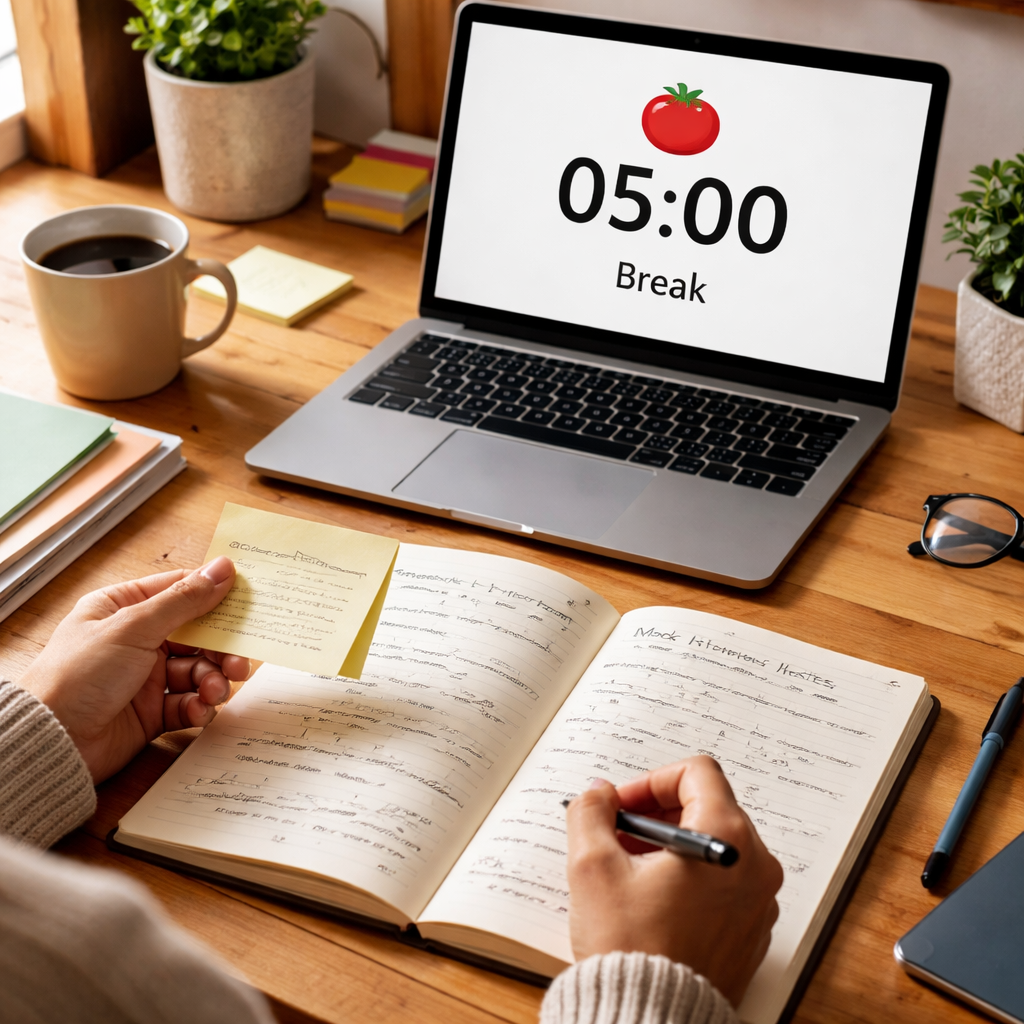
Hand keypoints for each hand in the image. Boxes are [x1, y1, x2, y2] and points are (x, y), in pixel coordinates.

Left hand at [19, 557, 250, 783]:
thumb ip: (184, 600)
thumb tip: (222, 569)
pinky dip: (200, 706)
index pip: (180, 591)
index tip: (248, 602)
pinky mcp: (151, 712)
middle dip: (221, 650)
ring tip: (214, 692)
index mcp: (124, 608)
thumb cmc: (77, 676)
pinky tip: (199, 710)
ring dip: (212, 681)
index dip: (215, 596)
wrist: (52, 742)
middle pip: (196, 635)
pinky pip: (189, 702)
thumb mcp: (134, 628)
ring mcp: (144, 677)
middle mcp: (136, 640)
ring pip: (198, 671)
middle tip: (239, 663)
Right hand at [565, 756, 783, 1006]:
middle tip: (617, 834)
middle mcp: (755, 866)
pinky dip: (688, 876)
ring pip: (713, 844)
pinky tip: (649, 898)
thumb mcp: (593, 867)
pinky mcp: (750, 930)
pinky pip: (722, 881)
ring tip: (628, 868)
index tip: (622, 804)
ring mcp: (758, 901)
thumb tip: (599, 794)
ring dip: (669, 844)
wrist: (651, 1023)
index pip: (696, 772)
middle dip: (656, 813)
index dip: (651, 780)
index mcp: (727, 839)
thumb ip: (592, 813)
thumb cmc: (630, 949)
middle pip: (707, 806)